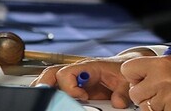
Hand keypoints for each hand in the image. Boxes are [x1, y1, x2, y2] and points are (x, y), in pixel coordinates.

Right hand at [32, 52, 151, 107]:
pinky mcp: (76, 86)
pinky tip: (53, 102)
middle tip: (45, 98)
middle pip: (52, 72)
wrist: (127, 66)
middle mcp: (78, 70)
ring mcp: (75, 78)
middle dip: (44, 84)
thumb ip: (122, 92)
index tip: (82, 97)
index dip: (70, 87)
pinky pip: (58, 87)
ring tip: (43, 100)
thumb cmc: (123, 71)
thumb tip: (117, 103)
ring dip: (45, 88)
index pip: (67, 72)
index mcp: (89, 66)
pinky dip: (53, 93)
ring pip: (51, 78)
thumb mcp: (126, 80)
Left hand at [122, 55, 170, 110]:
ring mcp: (167, 97)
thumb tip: (133, 80)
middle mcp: (162, 79)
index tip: (142, 80)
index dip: (133, 77)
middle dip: (143, 96)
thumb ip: (154, 70)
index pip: (128, 69)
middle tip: (158, 93)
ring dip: (155, 106)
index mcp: (162, 63)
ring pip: (145, 107)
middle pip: (134, 93)